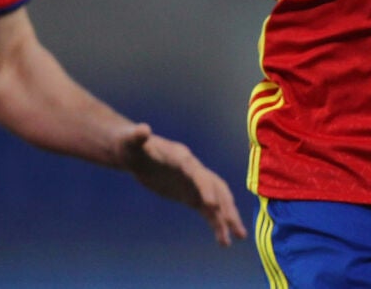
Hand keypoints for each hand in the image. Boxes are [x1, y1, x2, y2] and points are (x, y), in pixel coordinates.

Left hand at [119, 124, 247, 245]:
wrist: (134, 151)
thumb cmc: (130, 144)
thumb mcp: (130, 141)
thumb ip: (137, 137)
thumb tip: (142, 129)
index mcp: (183, 158)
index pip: (199, 174)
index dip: (205, 188)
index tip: (210, 205)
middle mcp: (194, 170)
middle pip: (216, 188)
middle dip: (226, 206)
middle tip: (235, 225)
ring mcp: (194, 183)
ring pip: (217, 201)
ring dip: (228, 217)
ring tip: (239, 237)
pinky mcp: (190, 195)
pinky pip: (208, 211)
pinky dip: (217, 224)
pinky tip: (223, 240)